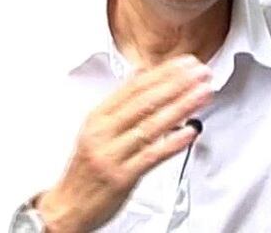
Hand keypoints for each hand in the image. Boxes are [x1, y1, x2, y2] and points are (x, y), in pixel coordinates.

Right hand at [36, 55, 212, 231]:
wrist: (68, 207)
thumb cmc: (85, 170)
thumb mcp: (95, 130)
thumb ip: (120, 103)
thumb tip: (141, 75)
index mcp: (98, 117)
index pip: (134, 87)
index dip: (163, 73)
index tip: (185, 63)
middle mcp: (103, 133)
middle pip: (145, 102)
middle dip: (177, 84)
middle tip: (200, 73)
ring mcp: (112, 154)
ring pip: (152, 125)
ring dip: (182, 106)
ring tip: (202, 94)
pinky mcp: (122, 177)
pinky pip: (152, 155)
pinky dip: (174, 142)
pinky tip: (191, 131)